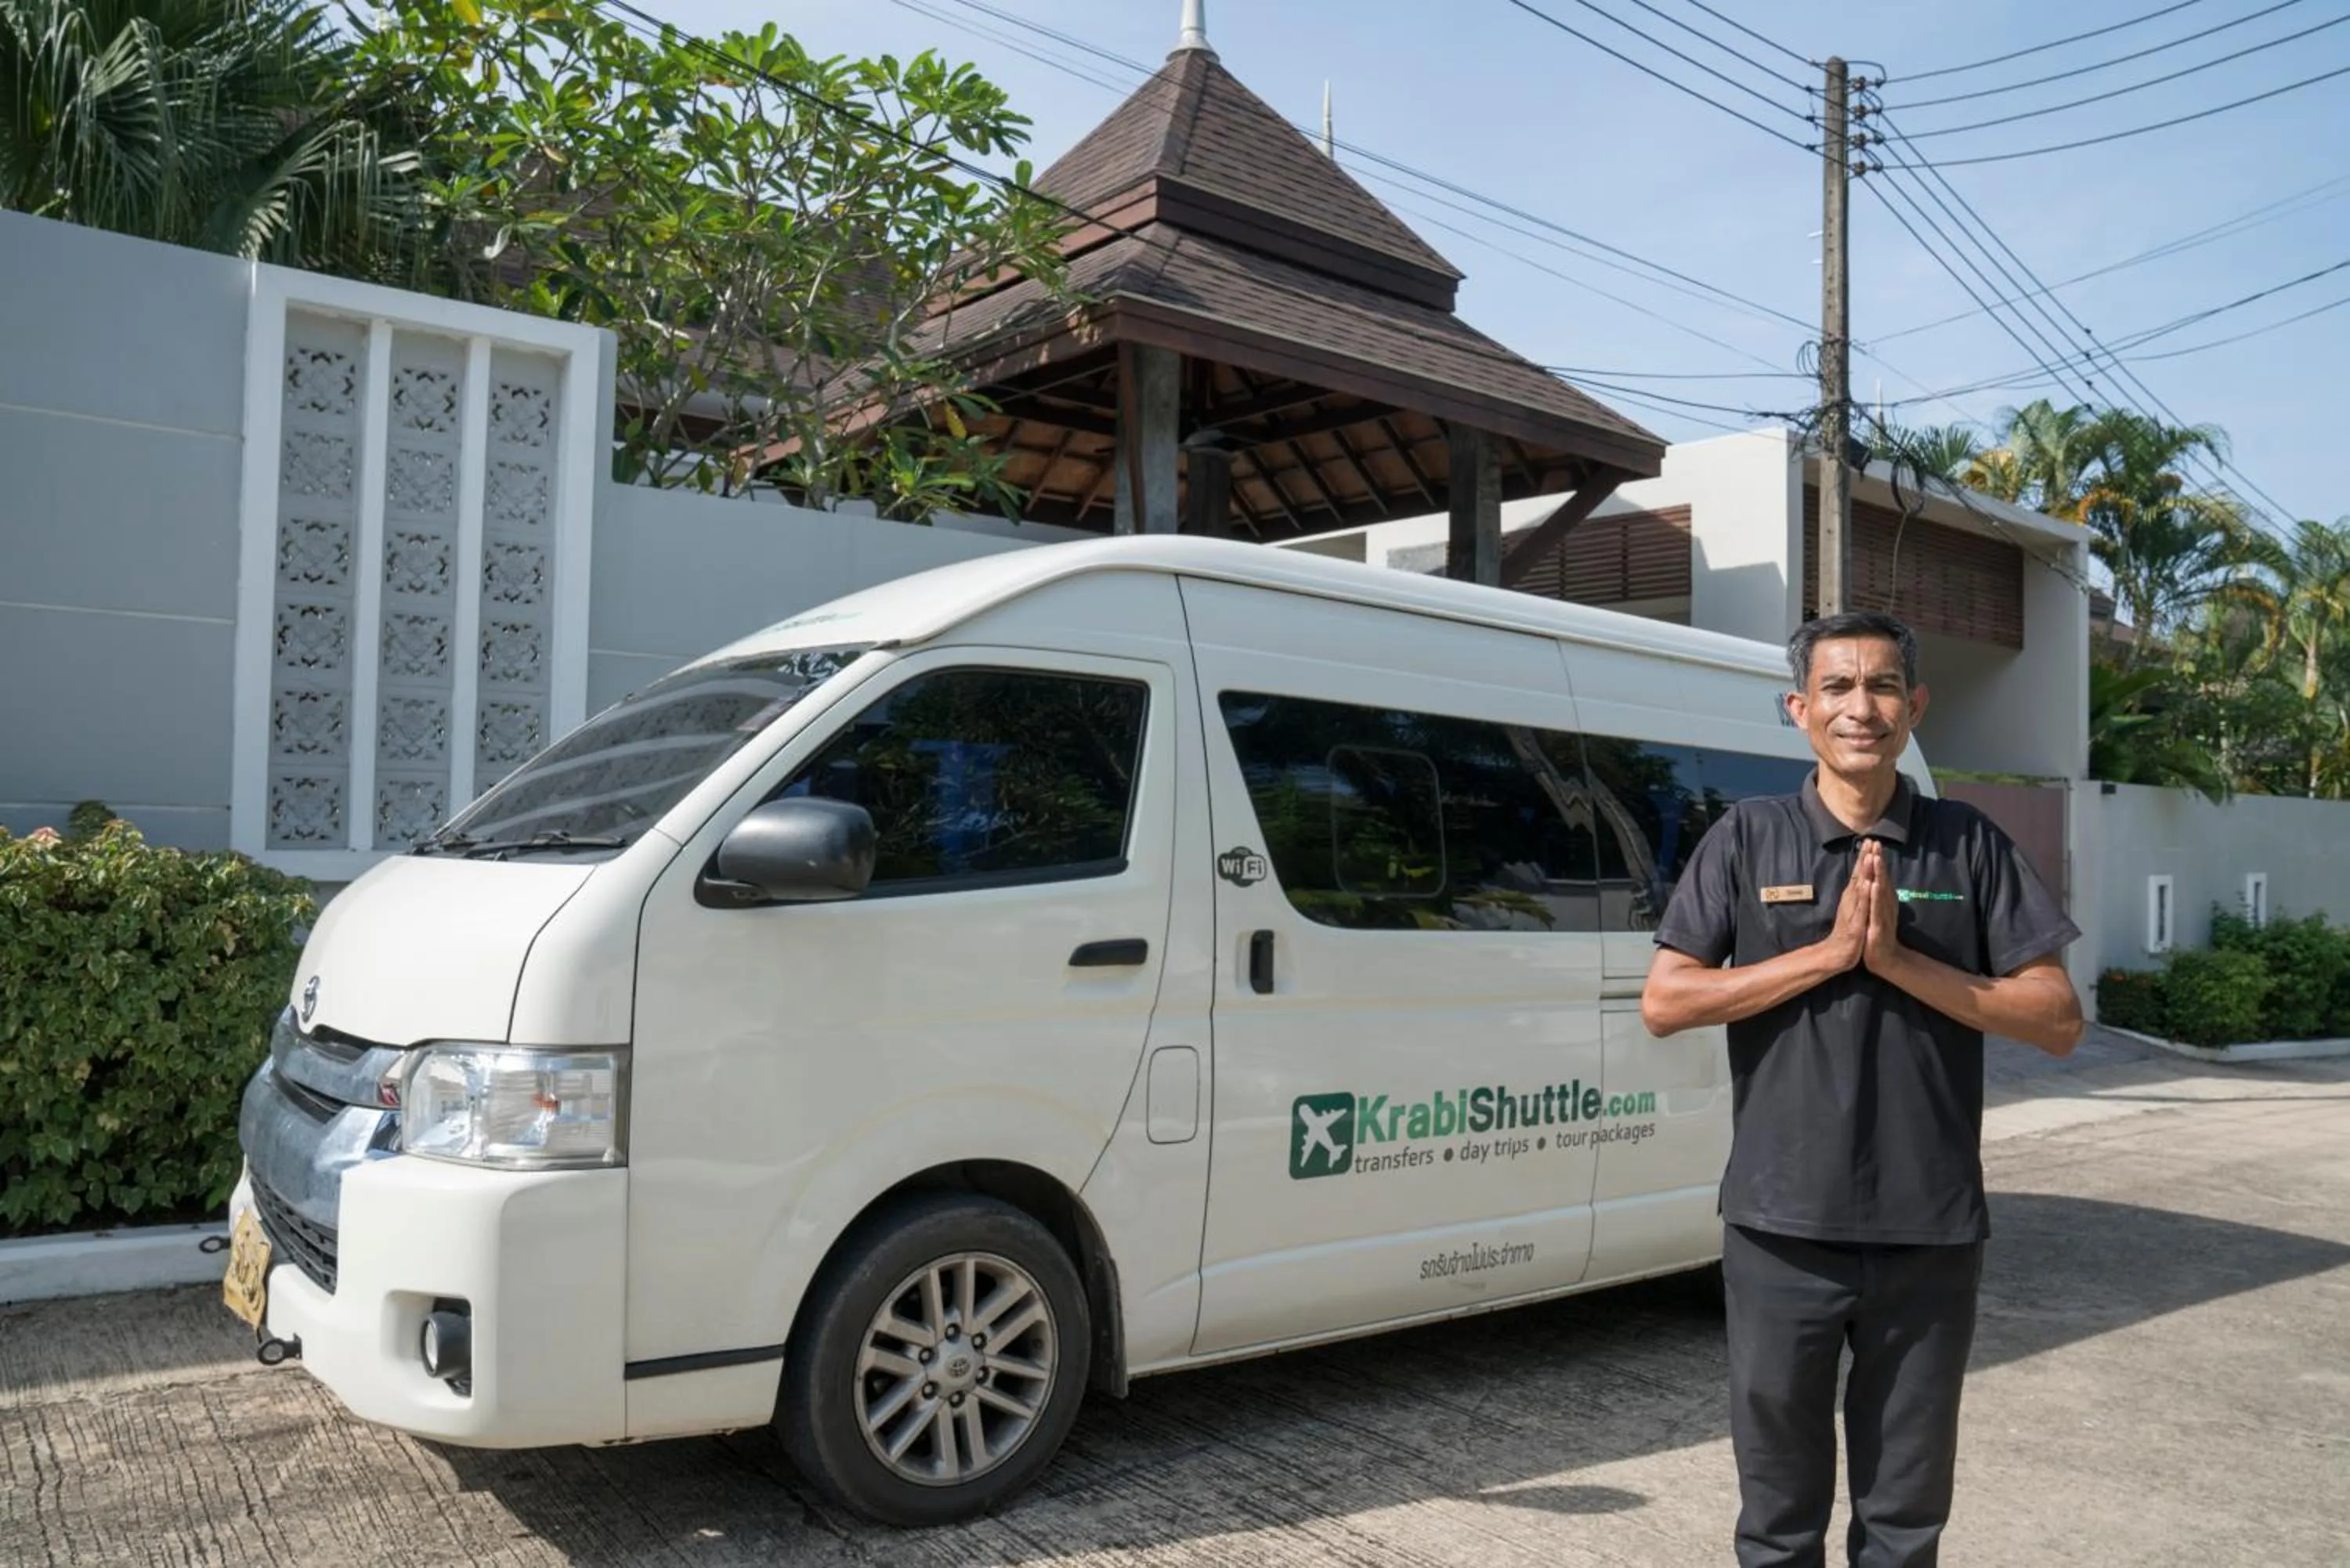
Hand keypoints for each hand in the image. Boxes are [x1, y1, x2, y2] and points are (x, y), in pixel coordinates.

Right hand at [1821, 850, 1868, 971]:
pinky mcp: (1855, 922)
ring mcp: (1852, 910)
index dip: (1864, 857)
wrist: (1838, 953)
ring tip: (1869, 856)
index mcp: (1852, 897)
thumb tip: (1863, 881)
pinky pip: (1862, 907)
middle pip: (1858, 875)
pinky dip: (1865, 895)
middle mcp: (1851, 900)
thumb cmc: (1849, 932)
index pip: (1859, 873)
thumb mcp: (1855, 910)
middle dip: (1864, 858)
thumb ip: (1858, 896)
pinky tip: (1868, 885)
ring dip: (1864, 871)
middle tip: (1869, 840)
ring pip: (1859, 888)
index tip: (1870, 840)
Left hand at [1861, 840, 1906, 976]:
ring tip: (1875, 858)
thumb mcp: (1877, 910)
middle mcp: (1885, 903)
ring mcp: (1883, 913)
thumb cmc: (1878, 931)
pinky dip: (1875, 896)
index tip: (1873, 842)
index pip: (1880, 876)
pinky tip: (1873, 885)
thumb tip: (1879, 879)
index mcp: (1883, 899)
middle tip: (1876, 842)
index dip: (1876, 859)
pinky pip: (1876, 908)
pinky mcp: (1878, 925)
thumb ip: (1879, 894)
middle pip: (1882, 878)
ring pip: (1880, 890)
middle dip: (1878, 860)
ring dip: (1878, 874)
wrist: (1883, 957)